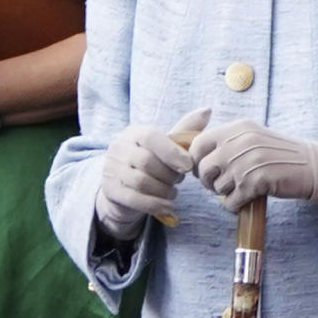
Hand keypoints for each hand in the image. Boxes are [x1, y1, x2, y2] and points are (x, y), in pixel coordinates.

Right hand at [96, 108, 210, 239]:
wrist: (125, 189)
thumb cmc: (151, 164)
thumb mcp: (167, 147)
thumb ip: (185, 132)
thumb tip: (207, 111)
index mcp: (133, 133)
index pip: (150, 137)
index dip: (172, 152)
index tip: (188, 166)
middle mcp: (118, 148)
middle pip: (146, 162)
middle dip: (169, 175)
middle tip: (179, 181)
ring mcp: (111, 170)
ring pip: (141, 182)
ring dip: (164, 190)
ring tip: (173, 192)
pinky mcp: (110, 191)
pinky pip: (135, 199)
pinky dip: (155, 204)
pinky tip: (168, 206)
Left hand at [191, 119, 317, 217]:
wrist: (315, 167)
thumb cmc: (283, 154)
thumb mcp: (254, 137)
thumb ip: (229, 141)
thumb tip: (198, 154)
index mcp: (238, 128)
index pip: (198, 144)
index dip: (197, 161)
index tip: (206, 169)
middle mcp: (240, 142)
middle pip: (203, 167)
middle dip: (208, 181)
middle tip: (221, 185)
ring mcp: (247, 162)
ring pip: (216, 187)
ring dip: (224, 193)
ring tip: (240, 189)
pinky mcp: (256, 182)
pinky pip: (230, 202)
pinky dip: (234, 205)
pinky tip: (245, 200)